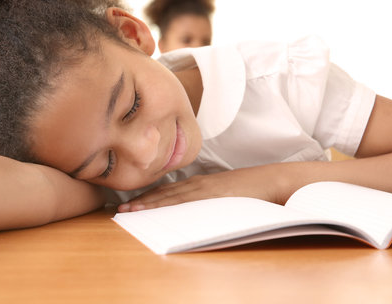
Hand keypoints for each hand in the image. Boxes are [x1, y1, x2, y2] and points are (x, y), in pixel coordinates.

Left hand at [118, 166, 285, 211]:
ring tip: (131, 210)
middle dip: (142, 201)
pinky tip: (155, 209)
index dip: (148, 196)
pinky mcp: (211, 195)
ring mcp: (203, 189)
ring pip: (170, 196)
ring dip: (149, 203)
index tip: (131, 203)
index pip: (168, 190)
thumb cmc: (250, 187)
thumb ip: (207, 196)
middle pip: (164, 193)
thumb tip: (193, 206)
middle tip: (121, 209)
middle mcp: (197, 184)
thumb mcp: (223, 191)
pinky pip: (185, 201)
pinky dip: (167, 204)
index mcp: (199, 183)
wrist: (270, 181)